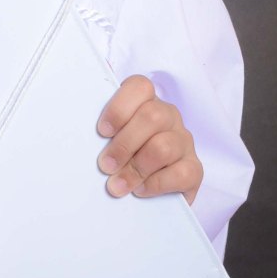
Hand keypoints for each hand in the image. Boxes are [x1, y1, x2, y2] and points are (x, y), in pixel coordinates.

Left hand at [96, 74, 202, 204]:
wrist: (153, 190)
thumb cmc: (125, 155)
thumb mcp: (112, 137)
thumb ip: (104, 130)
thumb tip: (83, 130)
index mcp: (147, 101)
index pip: (140, 87)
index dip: (119, 107)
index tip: (102, 131)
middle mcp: (169, 117)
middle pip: (152, 116)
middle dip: (124, 144)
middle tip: (105, 165)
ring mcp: (184, 142)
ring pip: (164, 146)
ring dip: (136, 168)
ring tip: (117, 184)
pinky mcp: (194, 169)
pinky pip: (181, 173)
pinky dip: (156, 184)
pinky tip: (140, 190)